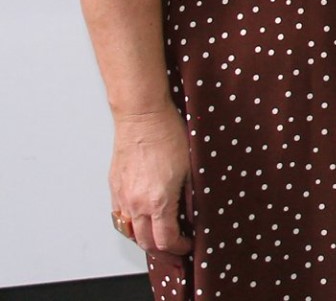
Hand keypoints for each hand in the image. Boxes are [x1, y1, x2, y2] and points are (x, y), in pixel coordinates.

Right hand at [109, 104, 190, 255]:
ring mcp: (122, 196)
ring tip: (158, 235)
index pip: (165, 239)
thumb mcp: (190, 168)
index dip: (178, 247)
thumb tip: (192, 214)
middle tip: (174, 246)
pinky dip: (131, 223)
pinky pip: (119, 215)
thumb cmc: (167, 135)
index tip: (187, 244)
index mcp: (158, 201)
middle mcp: (135, 203)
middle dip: (161, 249)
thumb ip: (189, 196)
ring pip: (129, 231)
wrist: (142, 116)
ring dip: (144, 238)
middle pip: (145, 241)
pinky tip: (142, 218)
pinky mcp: (114, 187)